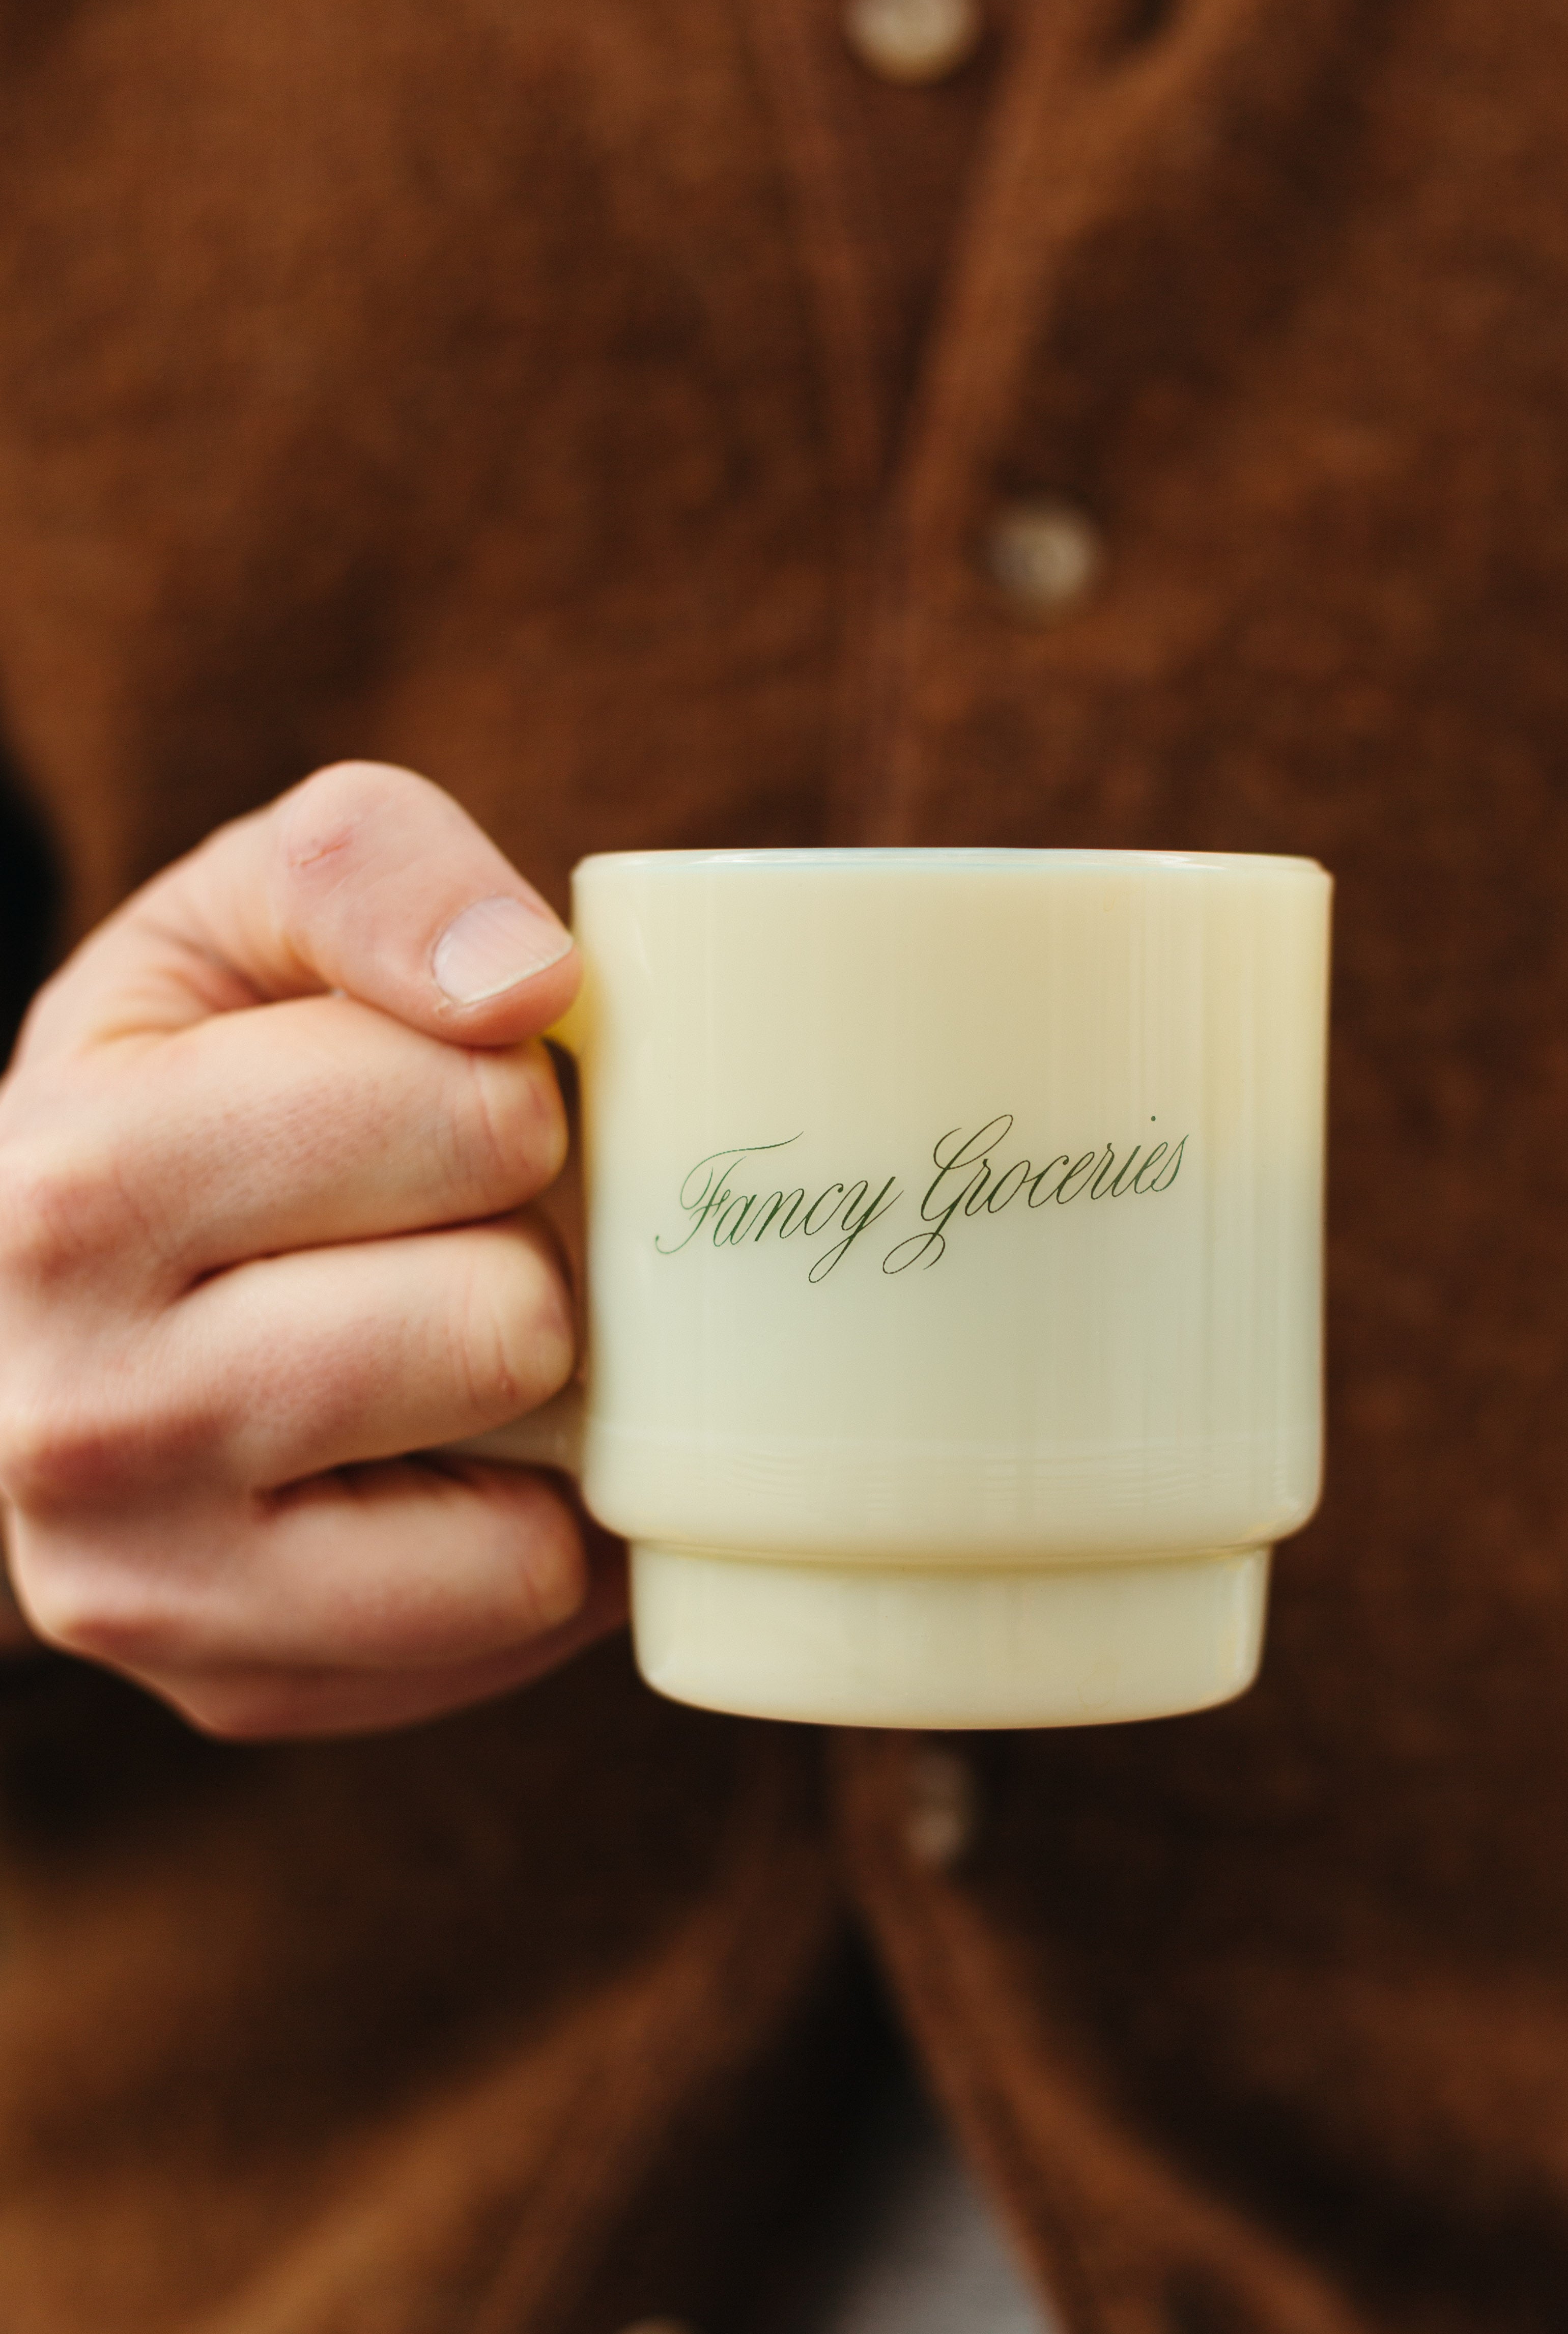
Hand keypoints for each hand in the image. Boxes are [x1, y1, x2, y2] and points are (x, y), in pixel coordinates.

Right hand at [0, 761, 626, 1734]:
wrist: (46, 1296)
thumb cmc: (191, 1083)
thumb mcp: (241, 920)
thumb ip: (373, 873)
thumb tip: (529, 985)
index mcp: (75, 1187)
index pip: (476, 1117)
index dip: (511, 1093)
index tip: (438, 1099)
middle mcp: (79, 1415)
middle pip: (512, 1318)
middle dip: (520, 1251)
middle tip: (434, 1233)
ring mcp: (149, 1585)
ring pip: (528, 1496)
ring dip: (529, 1399)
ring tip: (435, 1336)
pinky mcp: (235, 1684)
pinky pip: (519, 1606)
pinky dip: (531, 1525)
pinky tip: (448, 1453)